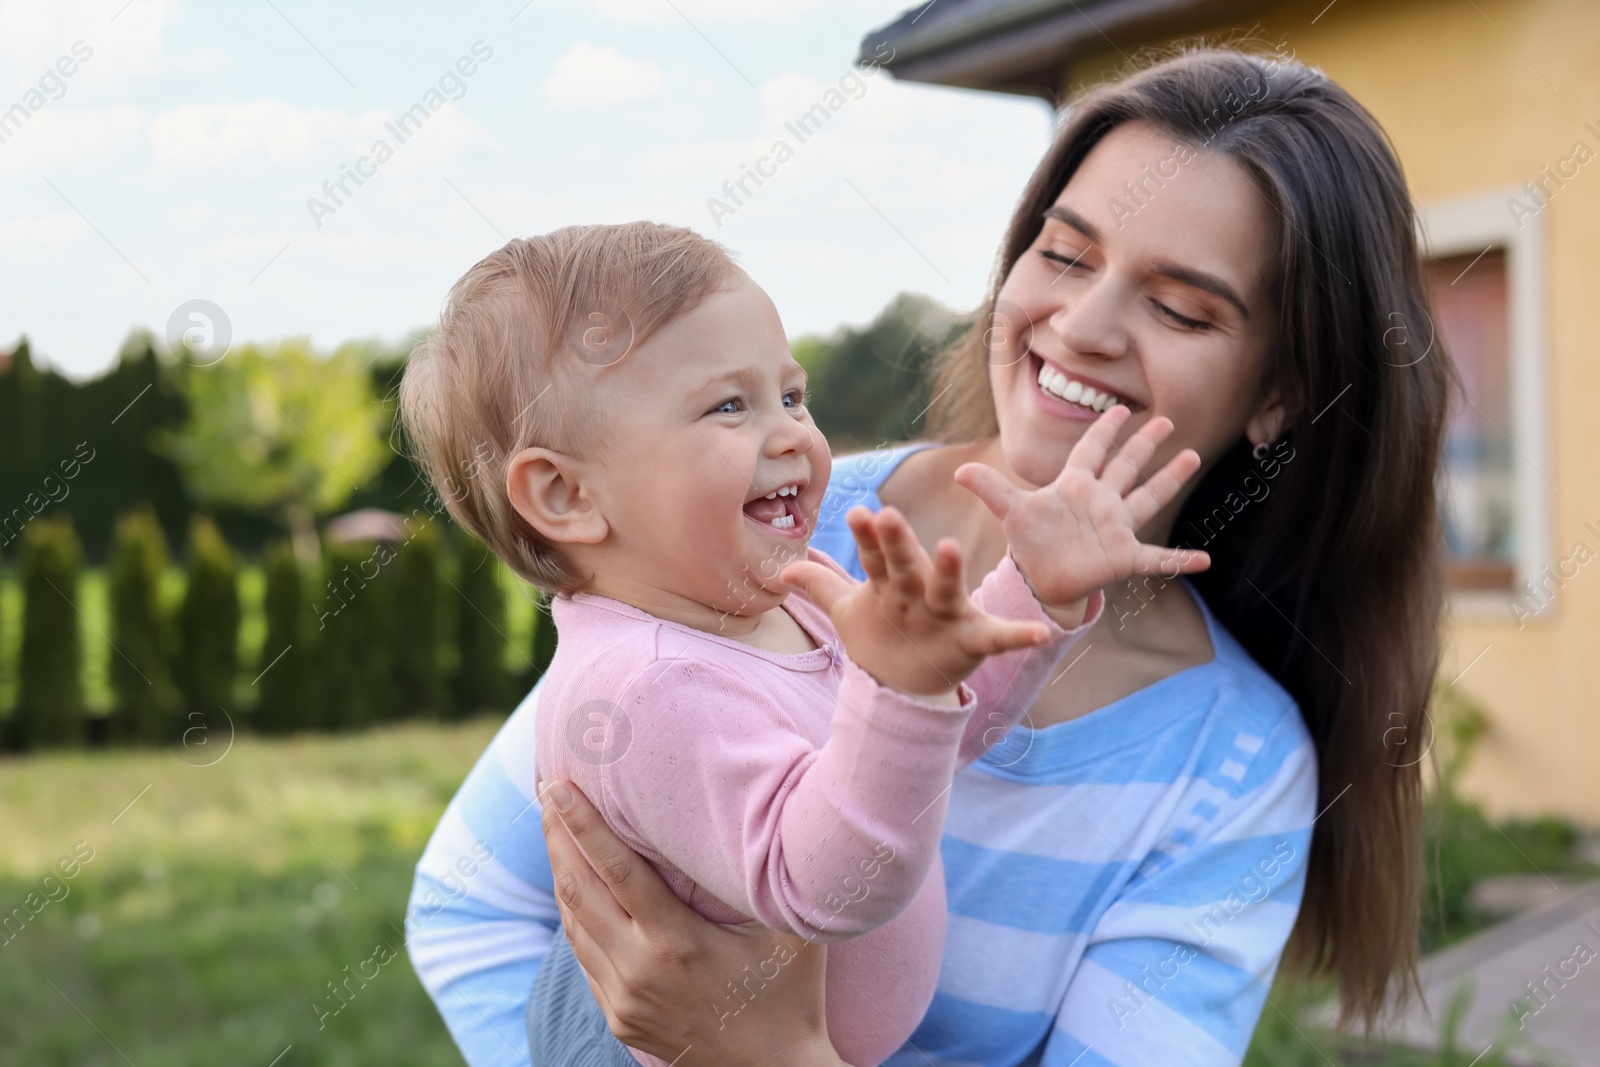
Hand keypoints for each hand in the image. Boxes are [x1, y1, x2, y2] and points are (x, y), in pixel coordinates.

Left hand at [539, 780, 846, 1066]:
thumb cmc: (791, 993)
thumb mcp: (789, 931)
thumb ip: (766, 877)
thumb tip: (761, 815)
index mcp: (678, 943)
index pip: (616, 870)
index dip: (583, 824)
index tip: (558, 784)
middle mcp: (640, 970)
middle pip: (580, 889)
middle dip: (559, 834)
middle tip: (548, 787)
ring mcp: (624, 998)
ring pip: (573, 922)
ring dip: (560, 869)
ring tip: (554, 825)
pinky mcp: (619, 1016)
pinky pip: (583, 954)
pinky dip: (574, 911)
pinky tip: (575, 883)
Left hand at [778, 506, 1051, 697]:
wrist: (910, 684)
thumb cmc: (882, 633)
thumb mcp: (850, 611)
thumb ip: (822, 587)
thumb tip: (782, 571)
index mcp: (889, 583)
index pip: (875, 556)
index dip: (866, 537)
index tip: (855, 513)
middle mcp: (919, 593)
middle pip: (906, 564)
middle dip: (897, 542)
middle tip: (887, 514)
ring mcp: (947, 615)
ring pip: (947, 590)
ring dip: (949, 571)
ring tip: (949, 548)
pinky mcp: (971, 640)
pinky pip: (999, 638)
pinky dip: (1021, 636)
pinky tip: (1042, 635)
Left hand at [954, 405, 1208, 623]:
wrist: (1040, 579)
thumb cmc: (1030, 542)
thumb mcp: (1010, 512)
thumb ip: (990, 488)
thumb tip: (958, 470)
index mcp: (1074, 486)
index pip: (1091, 450)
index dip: (1105, 430)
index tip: (1121, 409)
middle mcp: (1100, 501)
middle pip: (1126, 466)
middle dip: (1145, 444)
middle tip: (1166, 420)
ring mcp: (1115, 527)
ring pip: (1147, 497)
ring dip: (1169, 479)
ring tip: (1194, 456)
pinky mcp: (1123, 557)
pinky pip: (1157, 558)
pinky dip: (1180, 560)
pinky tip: (1204, 559)